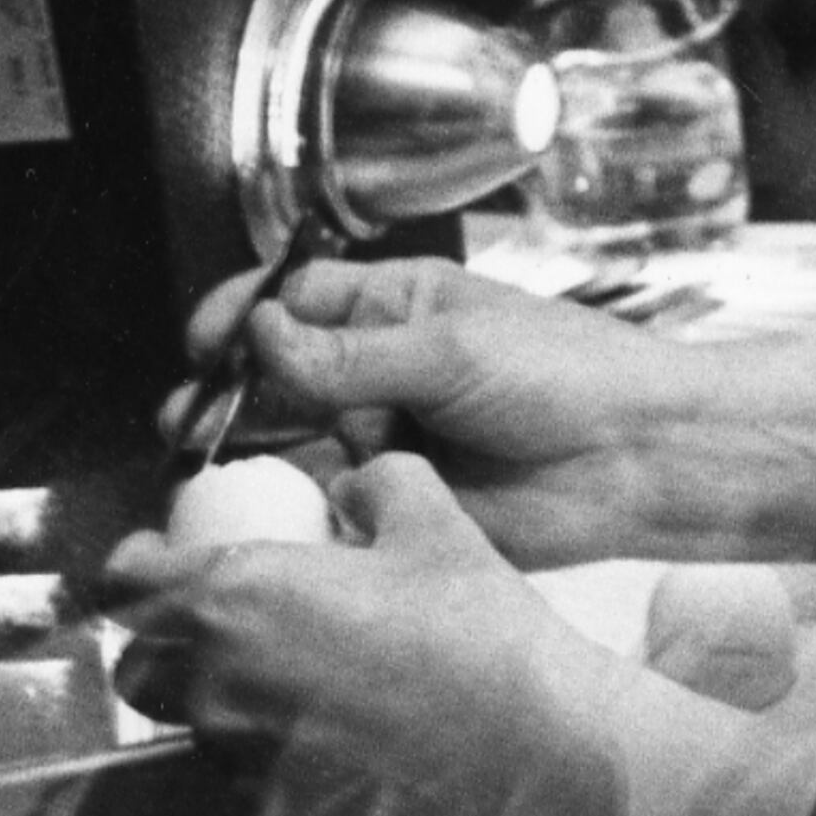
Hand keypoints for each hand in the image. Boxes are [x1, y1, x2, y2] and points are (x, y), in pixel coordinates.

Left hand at [104, 460, 815, 815]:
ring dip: (206, 688)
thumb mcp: (436, 518)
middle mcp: (222, 680)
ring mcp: (246, 752)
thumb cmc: (476, 632)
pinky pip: (236, 762)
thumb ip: (378, 482)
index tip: (166, 551)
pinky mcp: (278, 803)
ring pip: (183, 720)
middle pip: (136, 664)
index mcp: (241, 596)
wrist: (524, 746)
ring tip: (276, 661)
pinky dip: (257, 734)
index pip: (128, 581)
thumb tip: (356, 485)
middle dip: (161, 636)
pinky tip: (322, 712)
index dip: (140, 560)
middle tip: (215, 610)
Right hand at [162, 257, 718, 565]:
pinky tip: (253, 516)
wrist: (633, 459)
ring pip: (289, 442)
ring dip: (243, 456)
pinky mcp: (394, 498)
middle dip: (224, 395)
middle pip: (276, 375)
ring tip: (198, 473)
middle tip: (183, 426)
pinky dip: (286, 507)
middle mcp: (379, 366)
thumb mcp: (449, 350)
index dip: (240, 317)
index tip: (201, 346)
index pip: (294, 298)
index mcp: (397, 303)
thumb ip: (348, 354)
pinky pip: (323, 502)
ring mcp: (384, 434)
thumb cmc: (564, 376)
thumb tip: (259, 333)